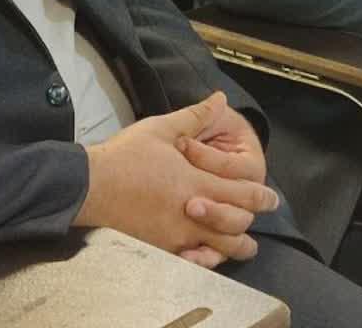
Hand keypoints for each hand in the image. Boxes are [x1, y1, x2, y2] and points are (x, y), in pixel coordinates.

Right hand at [75, 93, 279, 267]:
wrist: (90, 186)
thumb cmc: (125, 155)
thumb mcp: (161, 128)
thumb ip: (195, 116)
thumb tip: (220, 99)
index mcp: (195, 182)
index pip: (240, 193)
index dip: (260, 196)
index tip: (271, 197)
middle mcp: (191, 212)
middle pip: (236, 224)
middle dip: (252, 219)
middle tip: (261, 217)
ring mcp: (176, 235)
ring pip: (219, 248)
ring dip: (235, 245)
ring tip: (244, 243)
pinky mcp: (161, 249)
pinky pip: (193, 261)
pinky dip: (208, 259)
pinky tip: (211, 254)